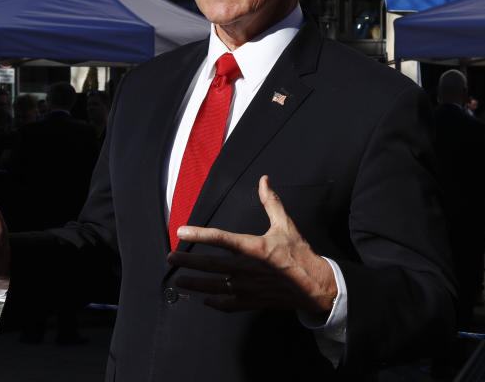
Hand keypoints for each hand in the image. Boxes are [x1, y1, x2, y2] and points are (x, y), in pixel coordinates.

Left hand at [168, 175, 336, 314]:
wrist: (314, 285)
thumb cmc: (298, 253)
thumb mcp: (285, 224)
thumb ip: (271, 202)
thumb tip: (263, 180)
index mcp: (253, 247)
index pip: (220, 238)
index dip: (199, 234)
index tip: (181, 232)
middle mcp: (246, 268)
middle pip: (209, 265)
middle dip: (187, 261)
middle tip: (171, 258)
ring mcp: (247, 288)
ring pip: (213, 287)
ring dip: (194, 282)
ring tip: (179, 278)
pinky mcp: (251, 301)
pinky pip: (227, 304)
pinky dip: (214, 302)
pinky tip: (205, 299)